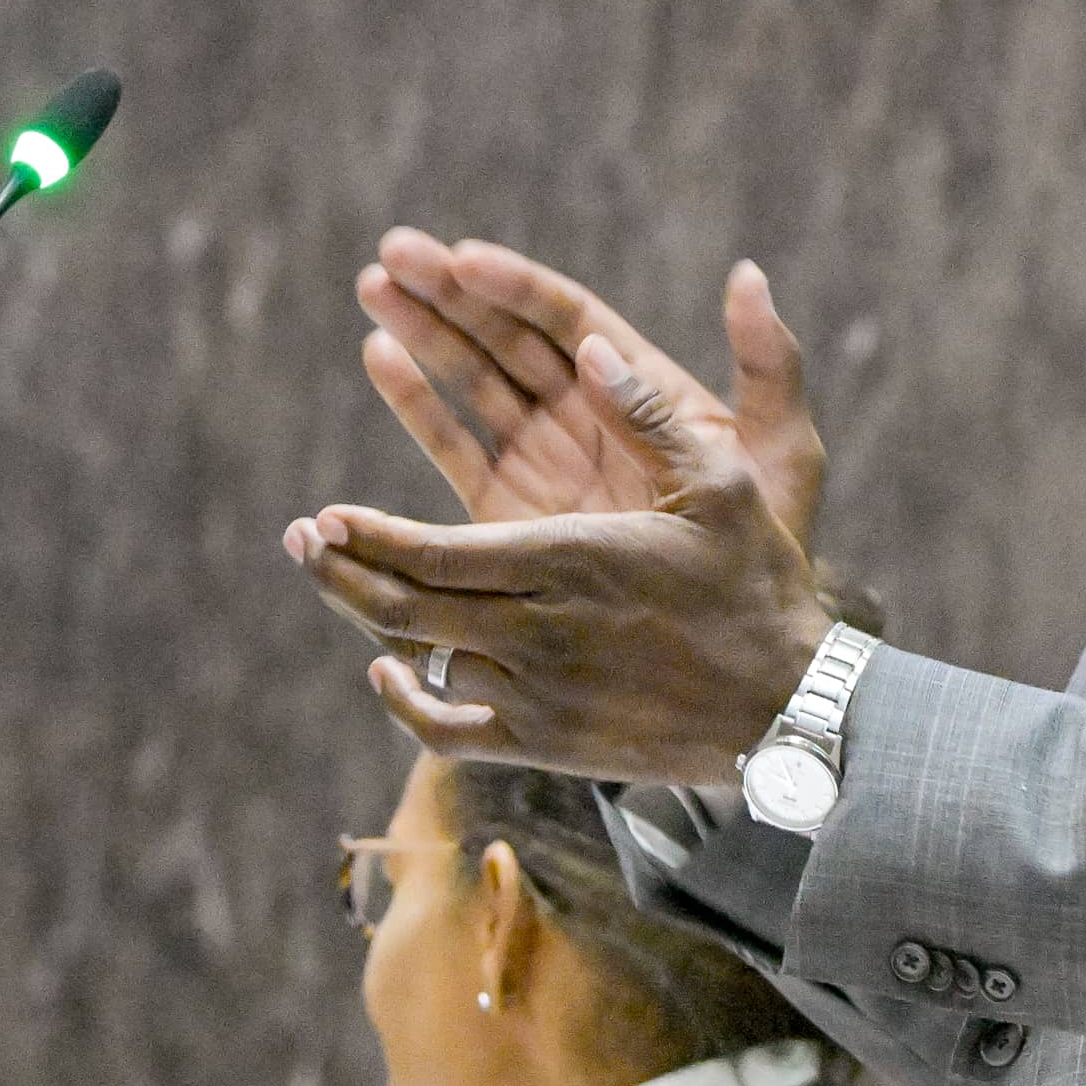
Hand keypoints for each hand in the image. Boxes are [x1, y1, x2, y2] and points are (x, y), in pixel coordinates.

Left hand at [291, 334, 833, 787]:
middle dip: (340, 570)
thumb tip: (588, 343)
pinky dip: (404, 701)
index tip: (324, 514)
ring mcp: (536, 695)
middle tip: (299, 539)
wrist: (786, 712)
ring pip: (419, 660)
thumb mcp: (721, 484)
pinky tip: (387, 670)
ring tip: (330, 581)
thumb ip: (649, 414)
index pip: (436, 554)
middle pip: (405, 609)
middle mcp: (539, 633)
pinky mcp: (543, 742)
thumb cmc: (756, 586)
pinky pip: (447, 730)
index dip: (369, 537)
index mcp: (570, 563)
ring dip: (365, 620)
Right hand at [356, 232, 825, 544]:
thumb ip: (768, 365)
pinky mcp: (507, 509)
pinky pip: (455, 446)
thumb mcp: (782, 450)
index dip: (515, 287)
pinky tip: (380, 356)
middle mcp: (585, 413)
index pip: (567, 320)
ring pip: (472, 379)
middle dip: (450, 294)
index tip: (462, 259)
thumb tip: (747, 274)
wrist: (730, 646)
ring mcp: (543, 458)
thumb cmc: (772, 547)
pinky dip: (418, 402)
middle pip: (507, 336)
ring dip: (422, 332)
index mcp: (643, 388)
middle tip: (393, 254)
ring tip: (373, 287)